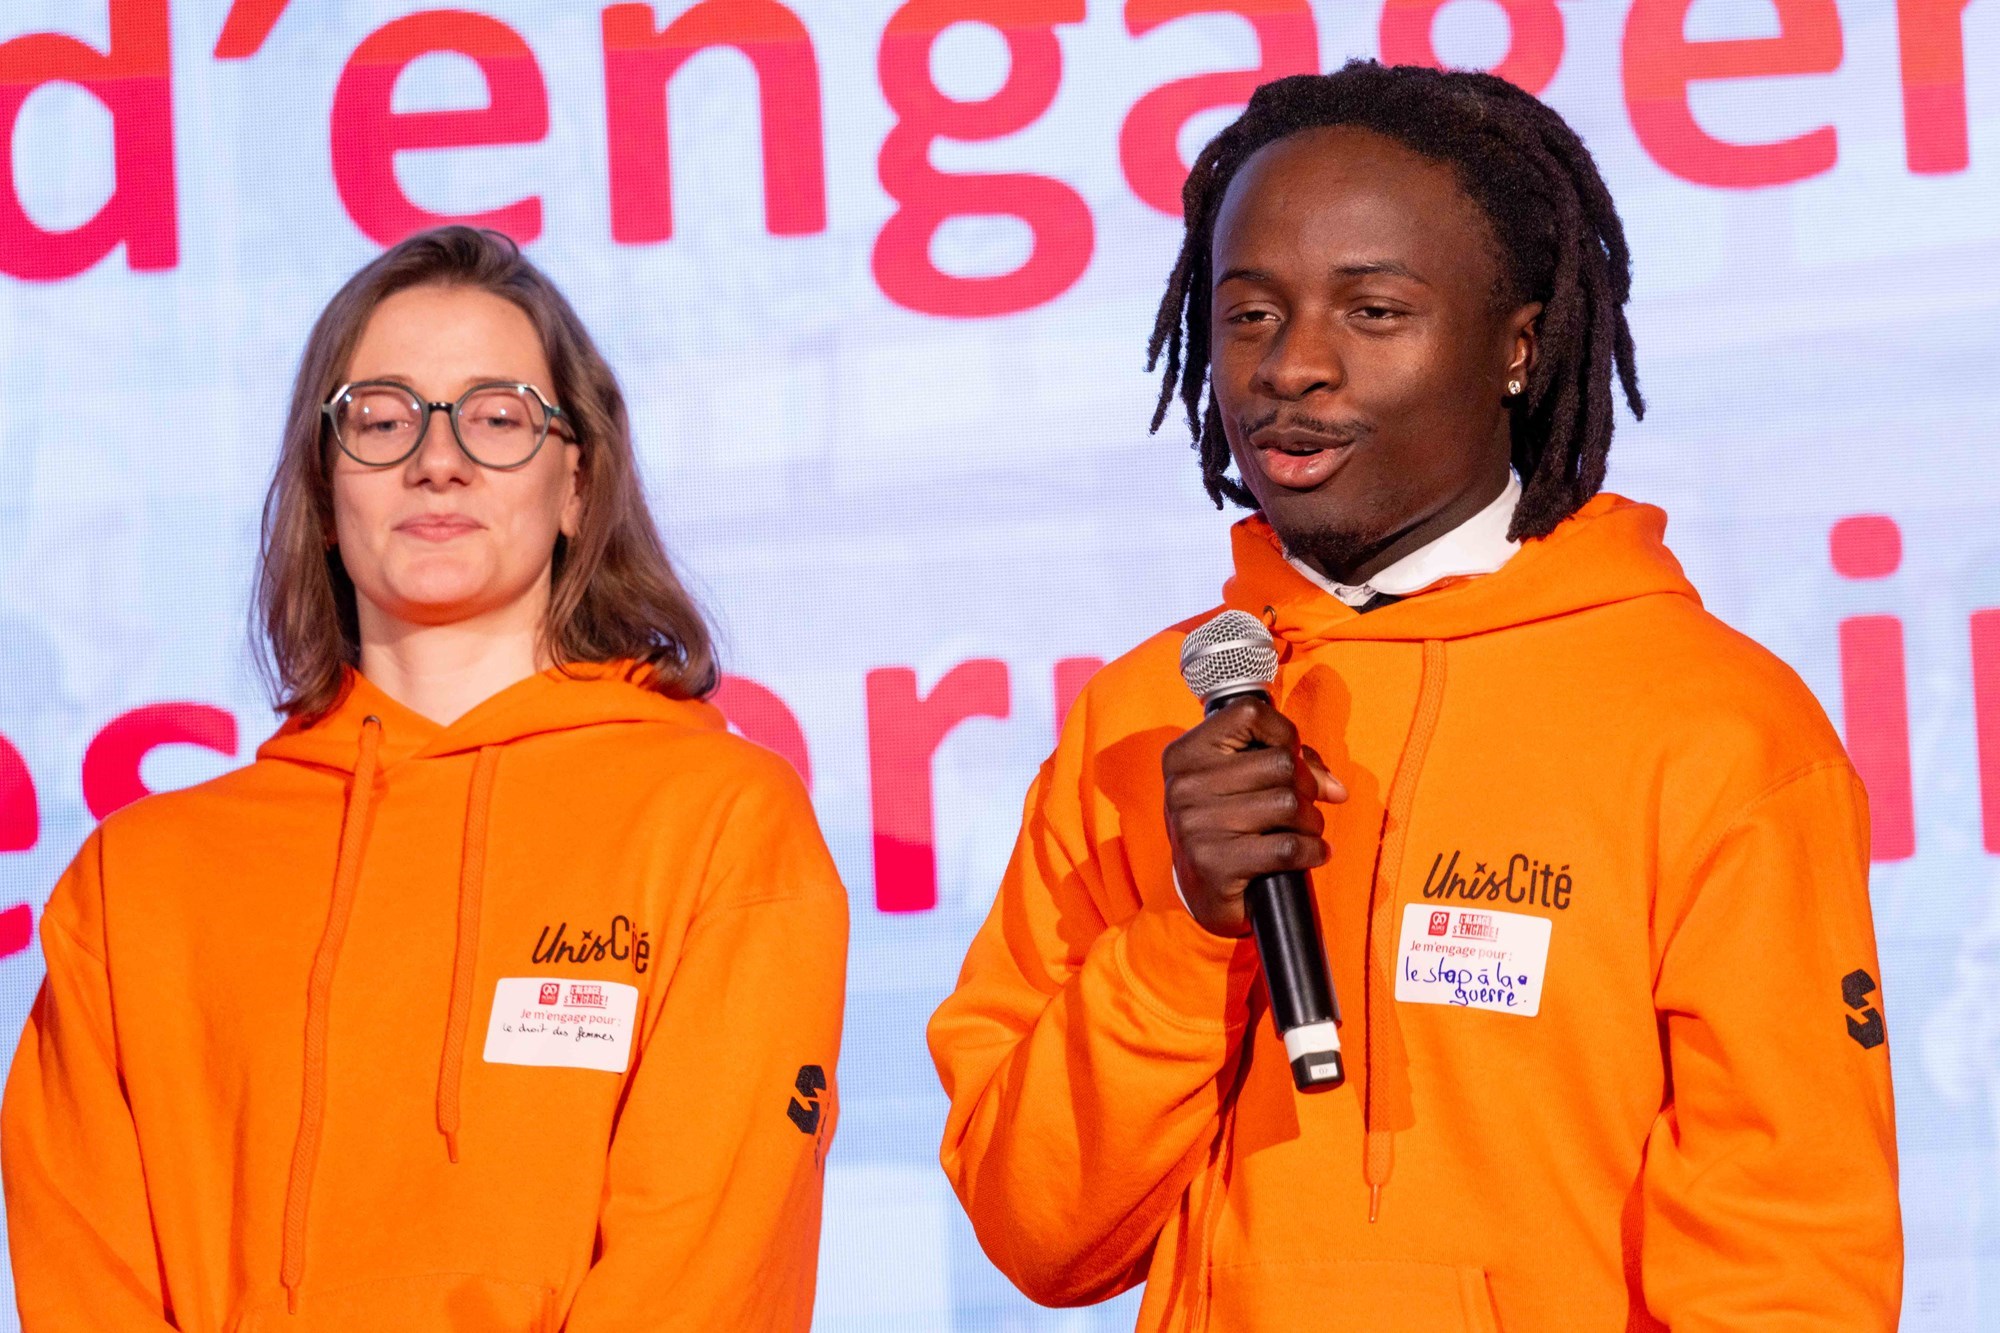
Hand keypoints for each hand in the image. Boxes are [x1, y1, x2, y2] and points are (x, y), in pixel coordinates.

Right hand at [1162, 697, 1346, 937]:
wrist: (1200, 890)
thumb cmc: (1227, 823)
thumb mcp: (1239, 780)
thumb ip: (1283, 761)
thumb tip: (1333, 787)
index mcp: (1186, 754)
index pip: (1249, 714)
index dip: (1284, 733)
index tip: (1290, 756)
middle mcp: (1185, 786)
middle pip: (1281, 764)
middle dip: (1307, 786)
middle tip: (1304, 806)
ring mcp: (1197, 826)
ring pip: (1289, 804)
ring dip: (1310, 821)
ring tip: (1303, 831)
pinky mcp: (1217, 864)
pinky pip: (1289, 847)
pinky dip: (1313, 851)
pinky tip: (1311, 854)